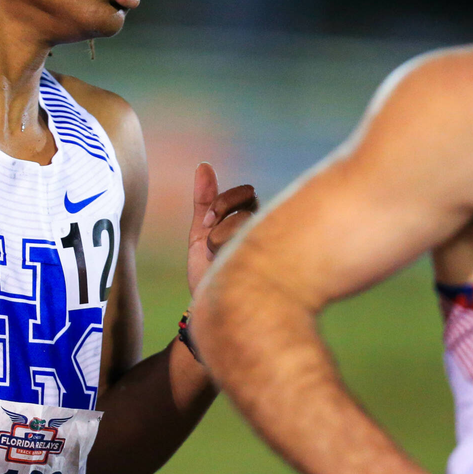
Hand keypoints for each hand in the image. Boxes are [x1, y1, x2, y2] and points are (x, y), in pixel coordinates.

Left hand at [187, 163, 256, 295]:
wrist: (209, 308)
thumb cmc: (208, 271)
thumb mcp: (200, 233)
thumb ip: (203, 201)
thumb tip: (204, 165)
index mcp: (249, 221)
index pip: (246, 194)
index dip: (224, 202)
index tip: (206, 222)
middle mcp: (263, 231)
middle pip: (246, 208)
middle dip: (221, 221)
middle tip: (210, 241)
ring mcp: (269, 246)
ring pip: (247, 224)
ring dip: (223, 241)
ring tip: (220, 260)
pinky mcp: (272, 265)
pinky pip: (252, 242)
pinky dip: (232, 252)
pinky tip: (227, 265)